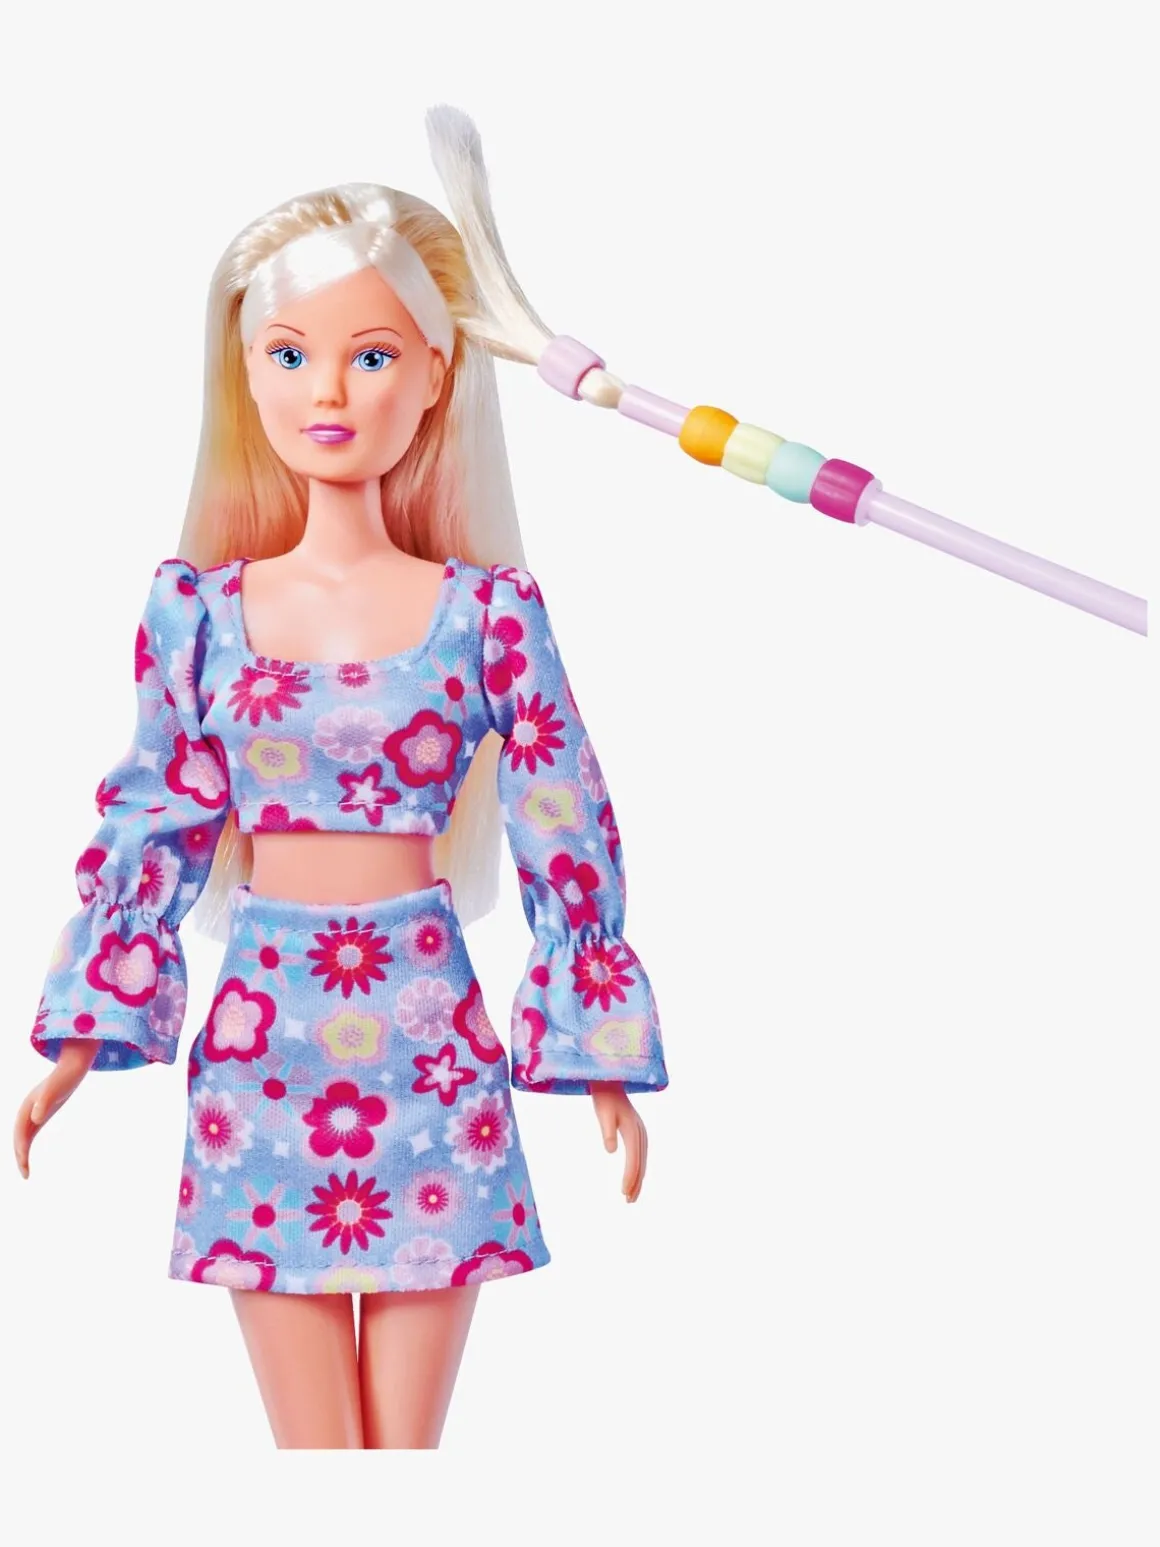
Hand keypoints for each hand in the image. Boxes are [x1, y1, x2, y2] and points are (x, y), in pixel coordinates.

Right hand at [13, 1039, 99, 1178]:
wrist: (73, 1066)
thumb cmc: (66, 1077)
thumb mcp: (56, 1089)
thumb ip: (45, 1102)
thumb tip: (35, 1119)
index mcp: (27, 1106)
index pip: (20, 1133)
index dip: (21, 1150)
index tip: (24, 1165)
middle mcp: (27, 1109)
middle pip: (18, 1136)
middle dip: (20, 1156)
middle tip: (25, 1174)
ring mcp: (32, 1111)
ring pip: (22, 1135)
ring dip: (21, 1152)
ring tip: (25, 1170)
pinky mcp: (40, 1112)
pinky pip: (29, 1132)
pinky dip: (26, 1144)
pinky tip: (27, 1154)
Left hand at [590, 1081, 647, 1202]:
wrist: (610, 1083)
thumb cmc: (604, 1099)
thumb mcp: (602, 1114)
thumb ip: (607, 1132)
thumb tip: (610, 1151)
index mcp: (632, 1129)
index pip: (633, 1158)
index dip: (629, 1176)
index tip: (623, 1192)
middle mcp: (640, 1131)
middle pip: (641, 1162)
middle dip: (636, 1183)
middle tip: (629, 1201)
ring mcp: (641, 1131)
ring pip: (643, 1160)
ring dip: (638, 1178)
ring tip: (631, 1195)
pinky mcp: (638, 1132)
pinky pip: (641, 1154)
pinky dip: (639, 1168)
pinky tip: (635, 1177)